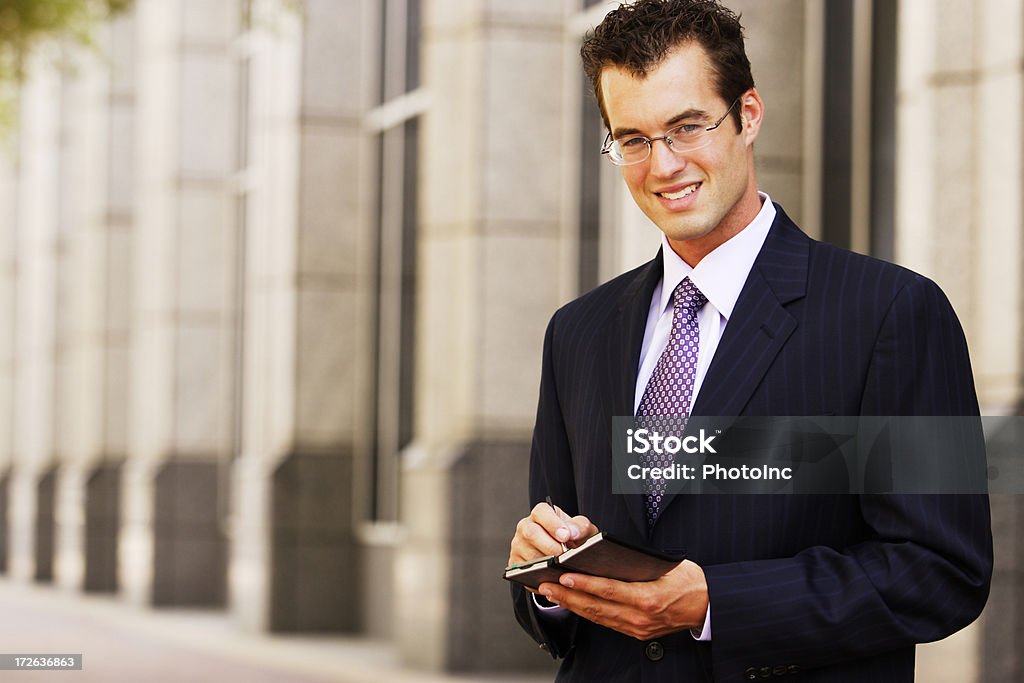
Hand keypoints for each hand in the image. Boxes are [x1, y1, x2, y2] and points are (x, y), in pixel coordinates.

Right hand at [508, 502, 598, 569]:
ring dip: (546, 562)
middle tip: (564, 554)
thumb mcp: (581, 529)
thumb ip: (579, 527)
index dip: (552, 524)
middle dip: (550, 546)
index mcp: (541, 514)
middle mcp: (526, 527)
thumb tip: (571, 533)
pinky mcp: (517, 564)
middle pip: (531, 533)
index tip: (565, 536)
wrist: (567, 555)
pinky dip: (541, 574)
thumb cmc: (573, 538)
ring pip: (528, 555)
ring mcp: (519, 546)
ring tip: (561, 566)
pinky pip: (526, 571)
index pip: (541, 512)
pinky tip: (554, 575)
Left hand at [537, 560, 708, 639]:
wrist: (708, 606)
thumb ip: (637, 564)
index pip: (609, 590)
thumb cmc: (688, 581)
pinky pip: (606, 622)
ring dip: (572, 604)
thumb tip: (606, 555)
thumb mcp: (666, 567)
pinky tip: (572, 603)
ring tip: (551, 592)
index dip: (584, 584)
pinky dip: (587, 612)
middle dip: (568, 596)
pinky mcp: (636, 632)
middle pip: (597, 606)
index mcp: (648, 598)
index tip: (564, 576)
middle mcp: (640, 617)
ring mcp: (637, 627)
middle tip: (545, 585)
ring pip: (598, 616)